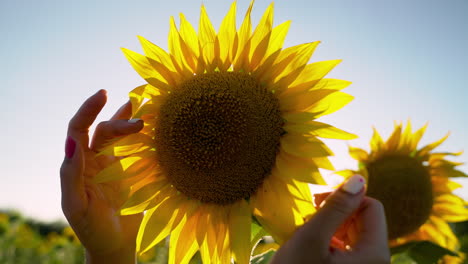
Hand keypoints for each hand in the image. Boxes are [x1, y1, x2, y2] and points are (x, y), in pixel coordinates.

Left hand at [60, 90, 143, 263]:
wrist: (115, 244)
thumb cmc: (92, 228)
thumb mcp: (76, 204)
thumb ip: (72, 175)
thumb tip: (72, 143)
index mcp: (79, 164)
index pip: (79, 128)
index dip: (89, 109)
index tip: (103, 94)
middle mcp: (96, 159)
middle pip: (106, 129)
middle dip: (122, 120)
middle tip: (142, 124)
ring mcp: (116, 164)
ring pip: (123, 135)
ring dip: (134, 121)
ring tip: (151, 109)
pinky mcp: (134, 171)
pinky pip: (140, 148)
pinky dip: (147, 136)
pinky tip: (158, 128)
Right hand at [271, 175, 390, 263]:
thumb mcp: (313, 237)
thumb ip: (336, 207)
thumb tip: (359, 177)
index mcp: (375, 254)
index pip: (372, 206)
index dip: (345, 198)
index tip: (316, 203)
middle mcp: (378, 263)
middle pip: (365, 220)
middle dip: (338, 214)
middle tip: (310, 218)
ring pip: (356, 233)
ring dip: (333, 227)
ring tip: (310, 235)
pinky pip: (350, 248)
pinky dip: (332, 241)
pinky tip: (314, 249)